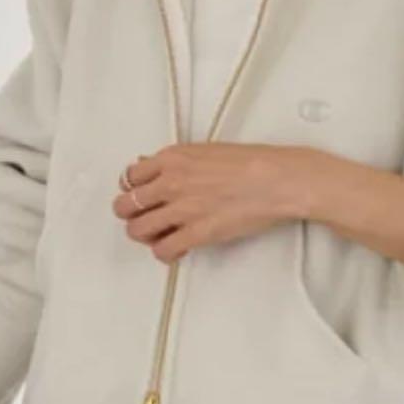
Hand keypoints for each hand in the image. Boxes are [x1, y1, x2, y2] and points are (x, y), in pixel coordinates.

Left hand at [112, 143, 306, 263]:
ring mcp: (181, 209)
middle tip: (143, 217)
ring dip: (145, 236)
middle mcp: (171, 182)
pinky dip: (165, 253)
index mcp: (173, 158)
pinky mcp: (196, 233)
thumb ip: (176, 161)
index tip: (139, 194)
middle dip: (131, 214)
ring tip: (158, 235)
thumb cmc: (252, 162)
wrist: (277, 179)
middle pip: (125, 205)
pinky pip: (163, 250)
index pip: (130, 176)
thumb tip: (153, 166)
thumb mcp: (206, 150)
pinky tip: (175, 248)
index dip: (132, 188)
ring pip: (137, 230)